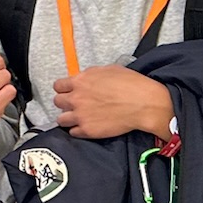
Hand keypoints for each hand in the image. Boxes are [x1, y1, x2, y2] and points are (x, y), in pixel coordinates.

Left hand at [53, 65, 174, 140]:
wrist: (145, 104)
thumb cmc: (132, 85)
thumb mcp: (109, 70)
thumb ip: (91, 74)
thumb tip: (86, 77)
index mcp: (80, 81)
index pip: (58, 85)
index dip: (64, 89)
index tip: (67, 91)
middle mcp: (76, 98)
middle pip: (57, 102)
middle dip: (65, 103)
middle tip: (75, 105)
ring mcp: (80, 115)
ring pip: (61, 119)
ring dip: (68, 118)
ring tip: (77, 118)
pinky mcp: (87, 130)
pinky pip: (73, 132)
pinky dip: (78, 130)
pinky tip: (86, 127)